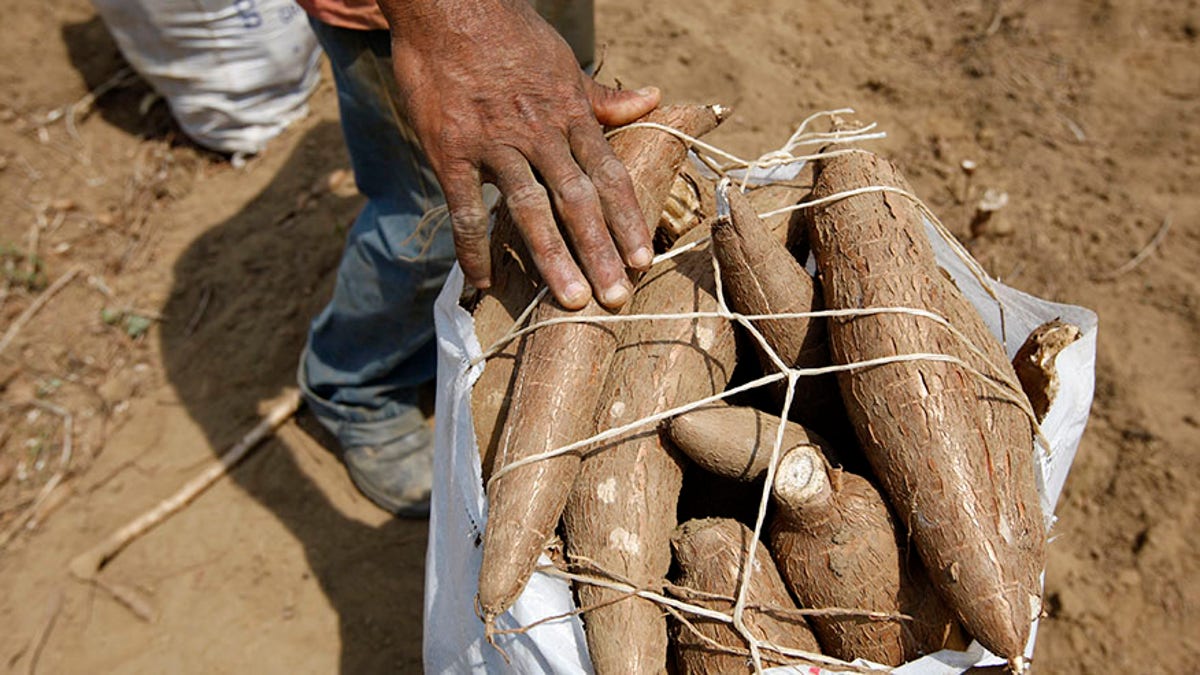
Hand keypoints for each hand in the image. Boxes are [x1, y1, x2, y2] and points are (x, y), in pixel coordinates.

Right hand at [378, 0, 660, 308]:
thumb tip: (653, 98)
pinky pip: (465, 209)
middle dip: (600, 251)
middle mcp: (539, 132)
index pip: (608, 175)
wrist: (448, 6)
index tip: (644, 258)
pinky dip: (473, 248)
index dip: (628, 219)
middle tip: (616, 296)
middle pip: (577, 200)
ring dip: (553, 258)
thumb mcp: (564, 63)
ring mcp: (494, 144)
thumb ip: (603, 96)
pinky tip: (483, 282)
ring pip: (530, 209)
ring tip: (571, 299)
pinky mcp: (451, 152)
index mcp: (569, 113)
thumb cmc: (510, 35)